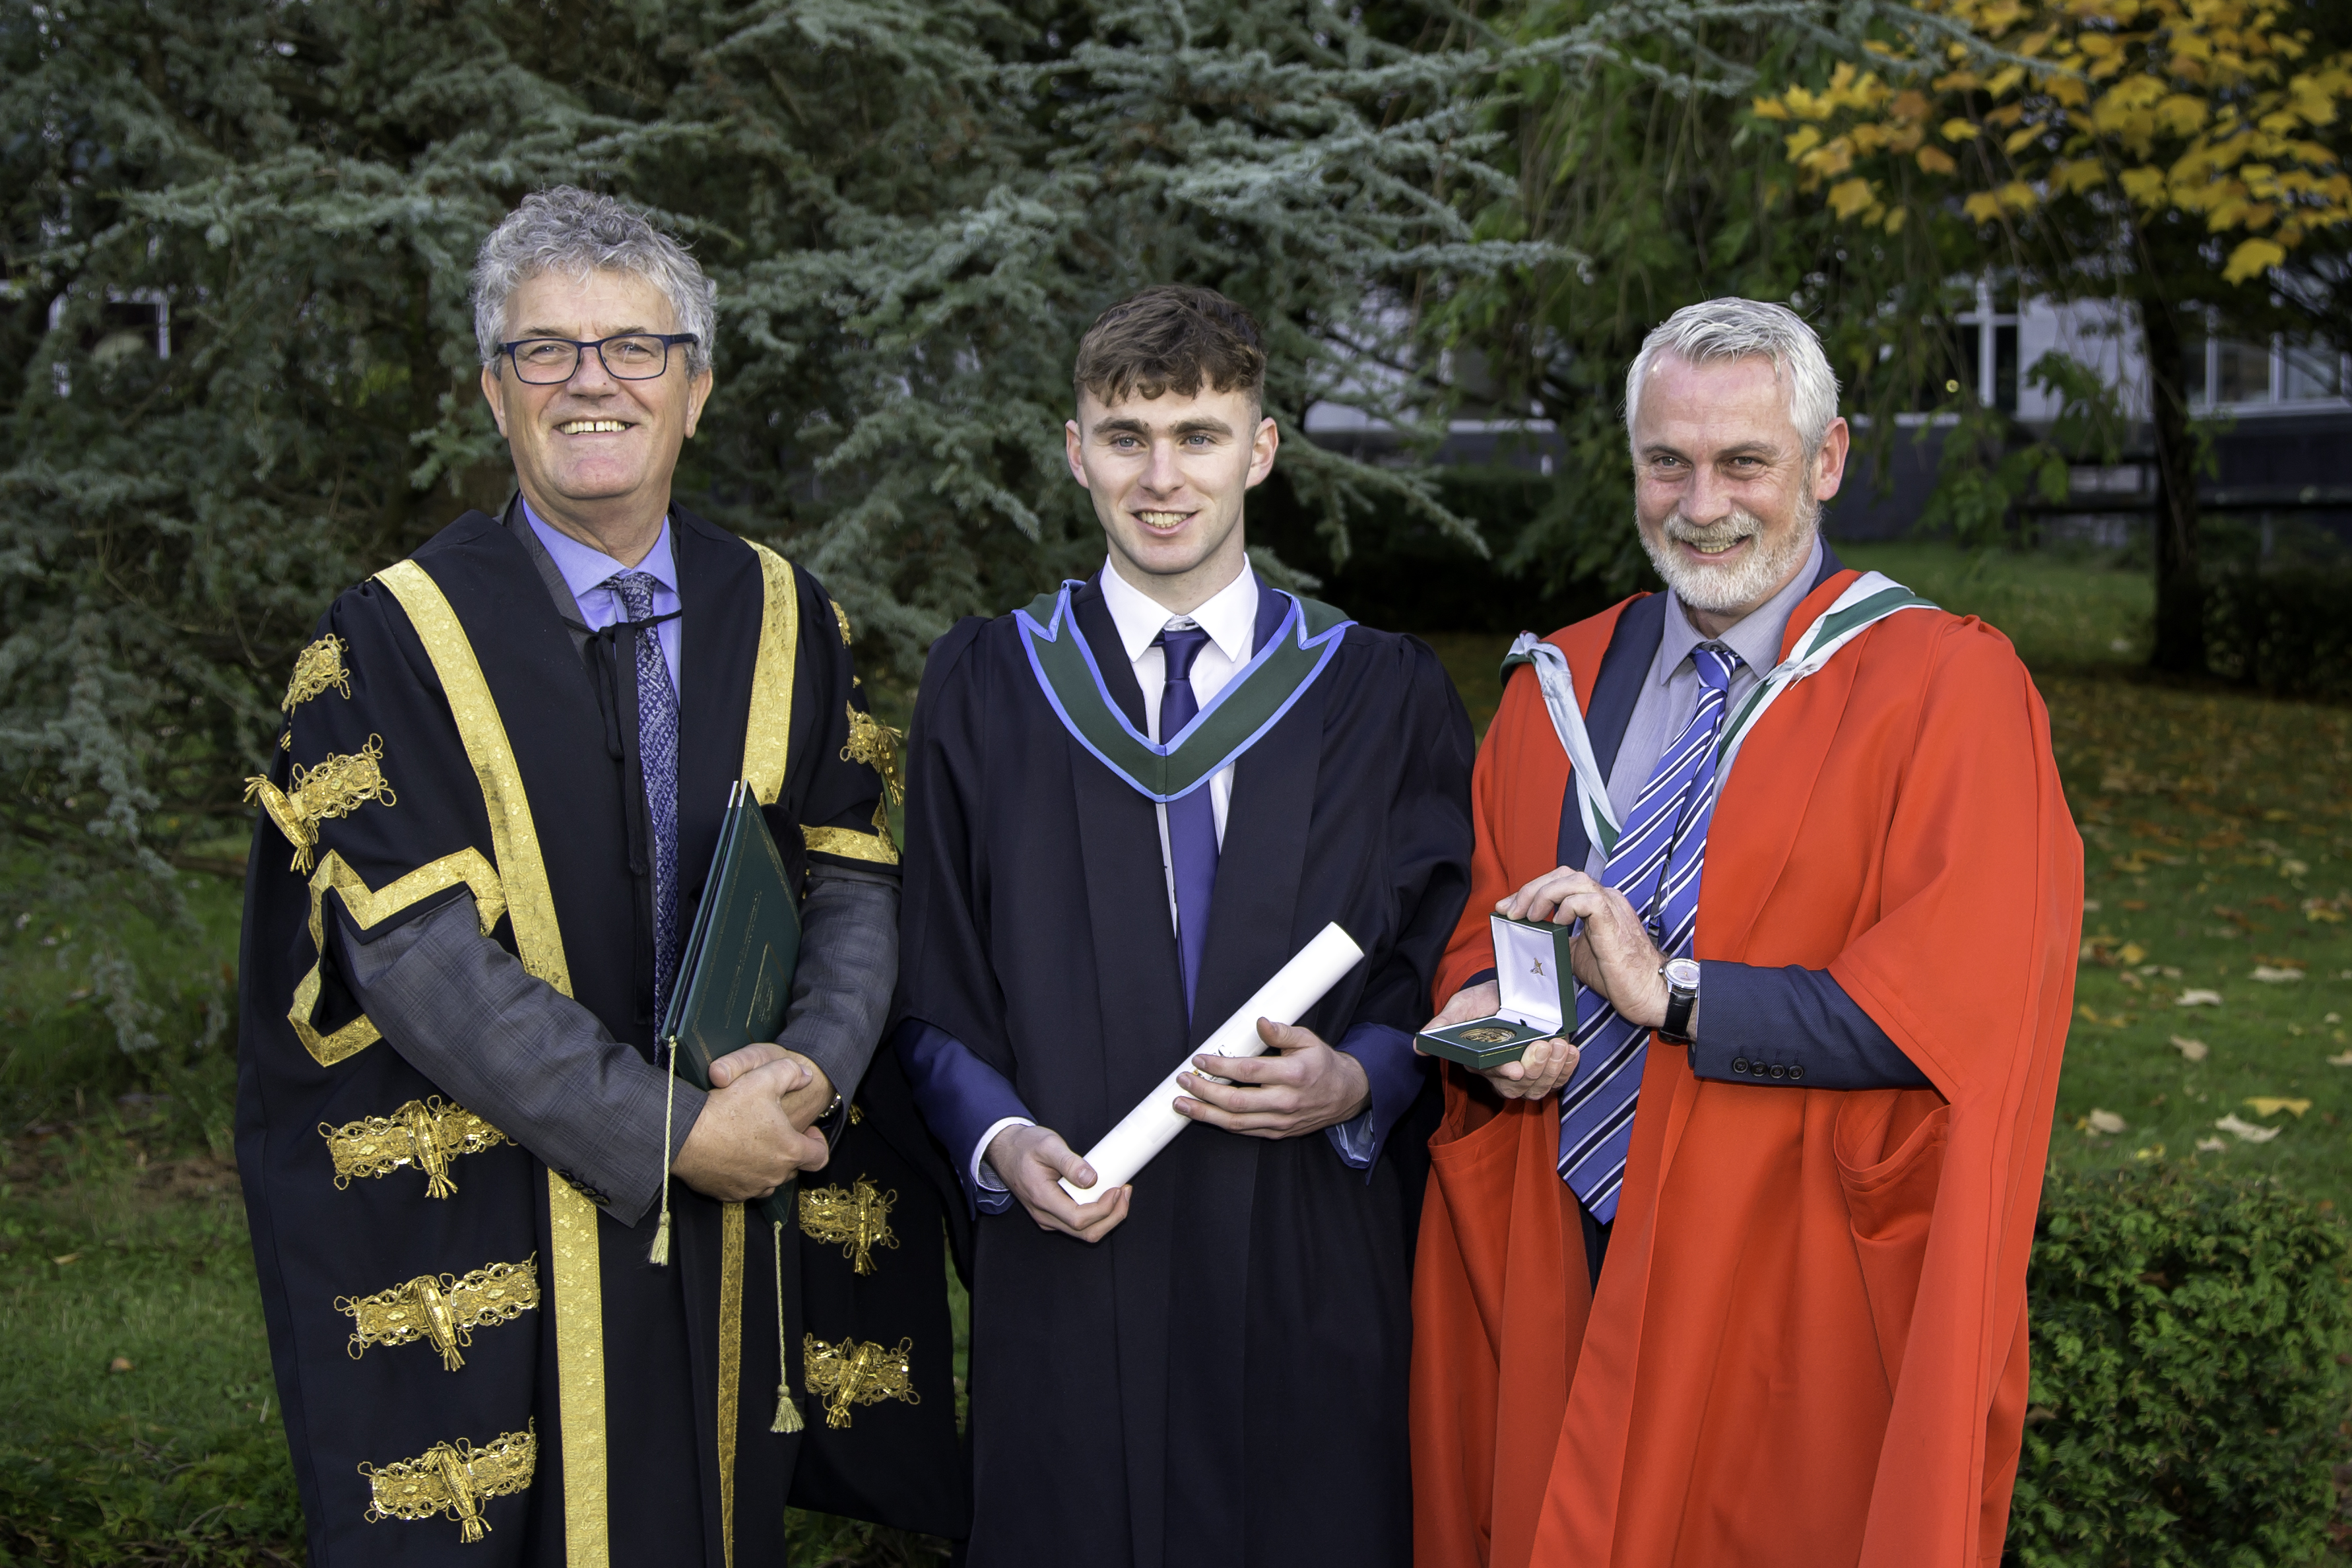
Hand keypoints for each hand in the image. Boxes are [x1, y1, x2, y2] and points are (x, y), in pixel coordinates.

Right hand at [671, 1052, 829, 1200]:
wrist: (682, 1136)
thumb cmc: (724, 1109)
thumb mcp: (762, 1078)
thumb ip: (791, 1072)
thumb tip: (806, 1076)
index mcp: (789, 1151)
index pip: (819, 1157)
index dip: (817, 1143)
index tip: (807, 1132)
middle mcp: (773, 1175)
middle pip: (792, 1167)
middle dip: (788, 1150)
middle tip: (774, 1130)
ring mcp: (750, 1188)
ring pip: (768, 1179)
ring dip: (767, 1164)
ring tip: (753, 1142)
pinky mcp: (728, 1194)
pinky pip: (744, 1187)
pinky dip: (744, 1174)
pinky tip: (733, 1154)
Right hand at [983, 1123, 1131, 1241]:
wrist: (1005, 1150)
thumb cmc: (1025, 1146)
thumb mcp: (1048, 1144)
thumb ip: (1069, 1162)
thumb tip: (1091, 1179)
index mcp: (1042, 1198)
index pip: (1079, 1218)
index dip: (1103, 1209)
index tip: (1116, 1189)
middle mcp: (1044, 1215)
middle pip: (1086, 1232)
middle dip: (1112, 1217)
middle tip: (1125, 1193)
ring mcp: (1048, 1218)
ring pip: (1084, 1232)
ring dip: (1108, 1218)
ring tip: (1121, 1194)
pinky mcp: (1053, 1215)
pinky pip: (1079, 1225)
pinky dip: (1098, 1216)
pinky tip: (1107, 1197)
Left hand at [1174, 1019, 1369, 1137]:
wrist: (1345, 1094)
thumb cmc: (1323, 1065)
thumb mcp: (1307, 1040)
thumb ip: (1281, 1031)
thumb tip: (1260, 1023)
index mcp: (1294, 1075)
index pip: (1248, 1072)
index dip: (1220, 1067)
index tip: (1200, 1060)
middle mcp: (1286, 1101)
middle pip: (1237, 1102)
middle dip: (1204, 1093)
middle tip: (1184, 1082)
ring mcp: (1282, 1120)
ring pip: (1237, 1123)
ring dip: (1205, 1115)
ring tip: (1183, 1104)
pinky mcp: (1278, 1132)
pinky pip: (1245, 1131)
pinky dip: (1222, 1124)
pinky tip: (1206, 1115)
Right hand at [1423, 980, 1578, 1099]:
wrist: (1513, 988)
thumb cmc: (1483, 1000)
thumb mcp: (1461, 1006)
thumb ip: (1443, 1025)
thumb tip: (1418, 1046)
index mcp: (1480, 1063)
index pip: (1491, 1076)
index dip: (1504, 1074)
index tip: (1516, 1067)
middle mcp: (1504, 1072)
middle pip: (1519, 1088)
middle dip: (1535, 1070)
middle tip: (1543, 1045)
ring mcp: (1529, 1070)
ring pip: (1541, 1086)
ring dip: (1554, 1068)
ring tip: (1559, 1044)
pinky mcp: (1550, 1065)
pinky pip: (1561, 1078)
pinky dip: (1568, 1067)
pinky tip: (1571, 1050)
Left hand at [1500, 866, 1668, 1028]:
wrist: (1648, 992)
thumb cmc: (1618, 976)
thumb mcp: (1577, 954)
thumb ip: (1558, 939)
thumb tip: (1530, 937)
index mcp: (1598, 903)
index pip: (1561, 881)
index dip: (1531, 889)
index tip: (1507, 907)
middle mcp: (1606, 898)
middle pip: (1564, 873)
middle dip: (1531, 888)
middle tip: (1511, 910)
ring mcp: (1612, 907)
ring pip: (1575, 879)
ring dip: (1545, 894)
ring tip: (1530, 916)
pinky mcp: (1614, 921)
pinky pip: (1588, 899)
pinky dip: (1568, 906)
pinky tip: (1558, 922)